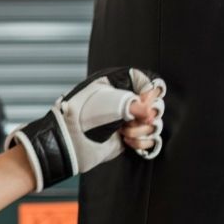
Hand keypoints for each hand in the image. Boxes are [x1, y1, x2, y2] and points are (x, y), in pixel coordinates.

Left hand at [5, 67, 167, 192]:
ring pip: (152, 123)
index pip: (146, 80)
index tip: (143, 102)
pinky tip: (127, 141)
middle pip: (154, 103)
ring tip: (124, 132)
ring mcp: (126, 120)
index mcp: (116, 84)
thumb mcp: (109, 104)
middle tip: (131, 120)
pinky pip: (148, 139)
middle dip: (146, 114)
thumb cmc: (82, 117)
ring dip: (142, 130)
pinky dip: (141, 142)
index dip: (149, 92)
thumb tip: (150, 113)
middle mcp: (123, 101)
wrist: (69, 143)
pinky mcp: (127, 137)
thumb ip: (134, 104)